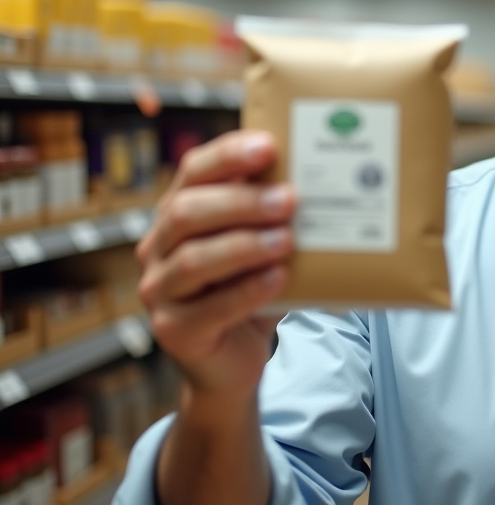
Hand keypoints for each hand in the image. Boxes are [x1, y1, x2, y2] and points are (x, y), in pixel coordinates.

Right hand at [137, 130, 295, 405]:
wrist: (234, 359)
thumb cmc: (252, 288)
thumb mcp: (263, 245)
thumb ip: (275, 215)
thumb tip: (326, 178)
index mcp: (179, 213)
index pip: (194, 171)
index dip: (228, 155)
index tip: (269, 146)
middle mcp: (159, 247)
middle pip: (188, 212)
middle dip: (242, 202)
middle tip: (290, 198)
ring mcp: (160, 290)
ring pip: (195, 260)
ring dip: (246, 245)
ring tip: (288, 239)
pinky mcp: (174, 331)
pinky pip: (210, 308)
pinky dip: (248, 290)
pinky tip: (279, 278)